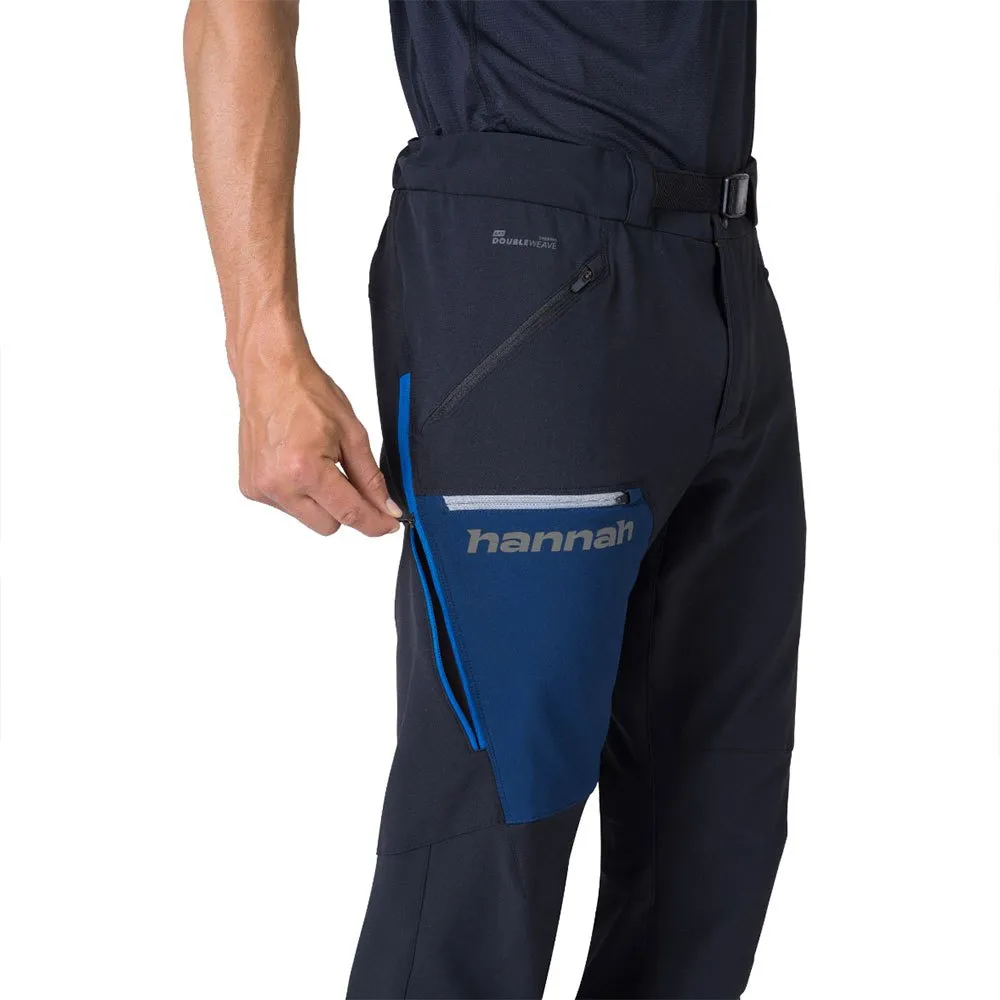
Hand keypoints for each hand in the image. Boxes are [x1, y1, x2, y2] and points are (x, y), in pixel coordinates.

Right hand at [233, 334, 400, 536]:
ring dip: (319, 500)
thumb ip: (370, 478)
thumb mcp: (352, 434)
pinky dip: (299, 492)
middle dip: (344, 508)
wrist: (268, 374)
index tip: (389, 526)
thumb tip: (386, 509)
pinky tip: (296, 463)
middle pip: (328, 526)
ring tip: (315, 460)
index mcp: (305, 470)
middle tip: (346, 474)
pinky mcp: (250, 488)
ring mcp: (261, 488)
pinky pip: (287, 506)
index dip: (374, 522)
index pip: (348, 513)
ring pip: (308, 518)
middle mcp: (278, 485)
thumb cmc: (307, 393)